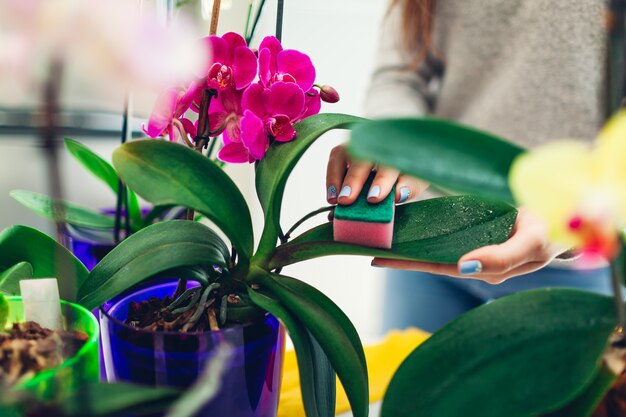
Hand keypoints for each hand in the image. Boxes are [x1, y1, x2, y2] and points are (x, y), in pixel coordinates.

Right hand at [326, 144, 427, 204]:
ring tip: (335, 200)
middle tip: (346, 200)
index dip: (382, 180)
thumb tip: (399, 194)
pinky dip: (331, 177)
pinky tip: (332, 195)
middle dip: (353, 179)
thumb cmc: (410, 168)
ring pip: (342, 152)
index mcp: (399, 145)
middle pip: (361, 156)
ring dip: (336, 177)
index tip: (374, 198)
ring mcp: (358, 141)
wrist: (402, 153)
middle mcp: (376, 139)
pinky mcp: (345, 148)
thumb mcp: (418, 177)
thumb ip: (411, 186)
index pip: (390, 161)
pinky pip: (334, 158)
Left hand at [371, 208, 565, 283]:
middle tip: (367, 249)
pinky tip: (407, 226)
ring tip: (379, 238)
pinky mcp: (475, 232)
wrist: (563, 216)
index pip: (436, 268)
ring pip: (434, 249)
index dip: (407, 265)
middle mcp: (474, 260)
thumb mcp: (530, 243)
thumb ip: (501, 257)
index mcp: (483, 267)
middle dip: (399, 257)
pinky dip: (424, 232)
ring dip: (408, 244)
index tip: (377, 259)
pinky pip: (445, 234)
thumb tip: (464, 267)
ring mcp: (473, 247)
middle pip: (429, 261)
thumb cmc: (549, 231)